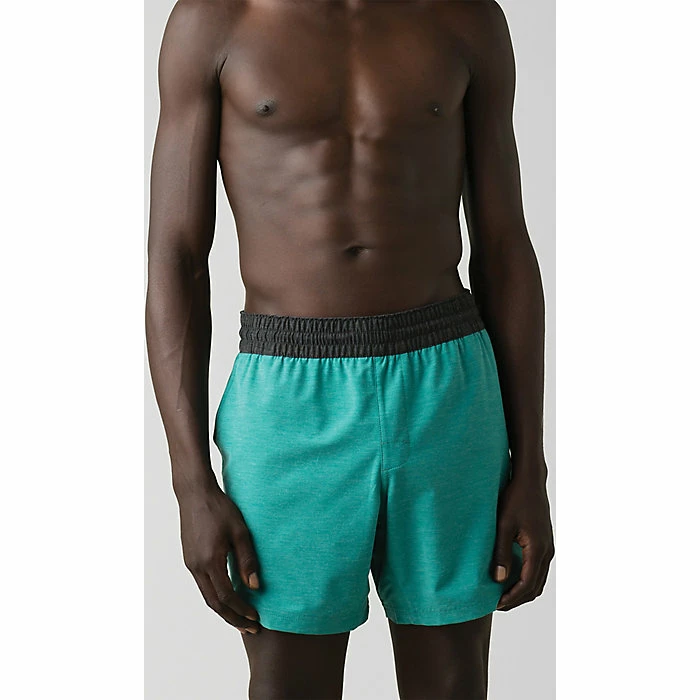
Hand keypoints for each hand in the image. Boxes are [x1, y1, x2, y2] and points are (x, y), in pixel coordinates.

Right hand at [178, 485, 260, 633]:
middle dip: (233, 618)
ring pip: (206, 596)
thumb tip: (254, 587)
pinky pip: (203, 585)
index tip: (256, 618)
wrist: (195, 494)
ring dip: (224, 609)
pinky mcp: (189, 559)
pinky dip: (216, 596)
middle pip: (214, 603)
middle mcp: (196, 567)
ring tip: (241, 617)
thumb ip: (247, 560)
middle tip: (251, 627)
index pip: (226, 597)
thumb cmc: (220, 509)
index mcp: (210, 561)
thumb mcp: (240, 532)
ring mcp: (190, 564)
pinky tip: (228, 597)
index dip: (241, 610)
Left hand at [492, 467, 554, 610]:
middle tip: (497, 605)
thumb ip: (501, 552)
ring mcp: (548, 548)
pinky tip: (510, 577)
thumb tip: (499, 579)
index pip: (526, 585)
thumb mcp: (503, 525)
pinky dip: (526, 579)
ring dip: (522, 590)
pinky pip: (538, 569)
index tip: (496, 605)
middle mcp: (547, 552)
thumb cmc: (515, 499)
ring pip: (538, 580)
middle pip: (535, 587)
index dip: (511, 598)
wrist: (530, 481)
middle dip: (517, 599)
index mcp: (538, 550)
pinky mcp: (544, 543)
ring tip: (502, 594)